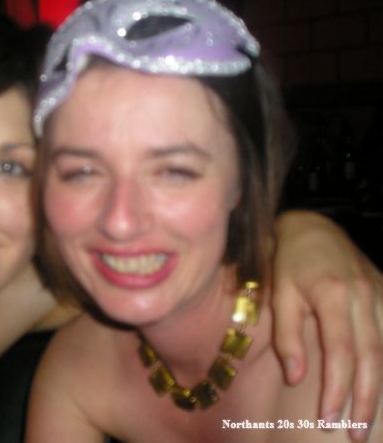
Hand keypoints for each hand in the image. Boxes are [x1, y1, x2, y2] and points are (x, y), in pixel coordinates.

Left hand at [271, 210, 381, 441]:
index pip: (340, 353)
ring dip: (379, 388)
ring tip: (368, 422)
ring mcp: (380, 294)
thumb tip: (297, 378)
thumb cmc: (289, 263)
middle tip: (356, 434)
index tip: (328, 419)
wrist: (313, 228)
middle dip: (365, 400)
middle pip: (371, 358)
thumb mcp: (279, 294)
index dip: (337, 389)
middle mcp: (363, 296)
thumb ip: (287, 336)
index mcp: (332, 295)